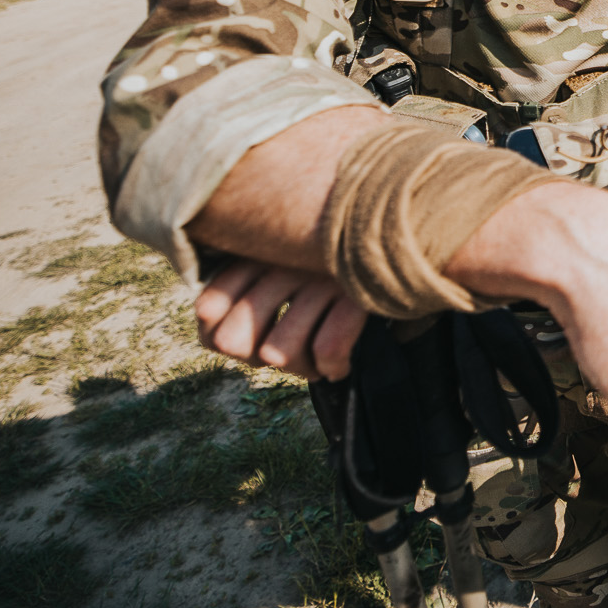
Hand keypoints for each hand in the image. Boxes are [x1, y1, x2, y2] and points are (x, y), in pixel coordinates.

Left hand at [193, 261, 367, 381]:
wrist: (399, 239)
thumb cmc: (329, 268)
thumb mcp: (282, 267)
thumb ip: (243, 297)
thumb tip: (217, 338)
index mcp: (256, 251)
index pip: (208, 311)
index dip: (226, 339)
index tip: (255, 337)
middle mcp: (280, 261)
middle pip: (235, 341)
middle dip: (259, 359)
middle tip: (287, 349)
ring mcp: (317, 277)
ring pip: (279, 353)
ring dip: (301, 369)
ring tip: (315, 362)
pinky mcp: (355, 293)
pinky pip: (327, 350)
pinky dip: (332, 368)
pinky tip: (338, 367)